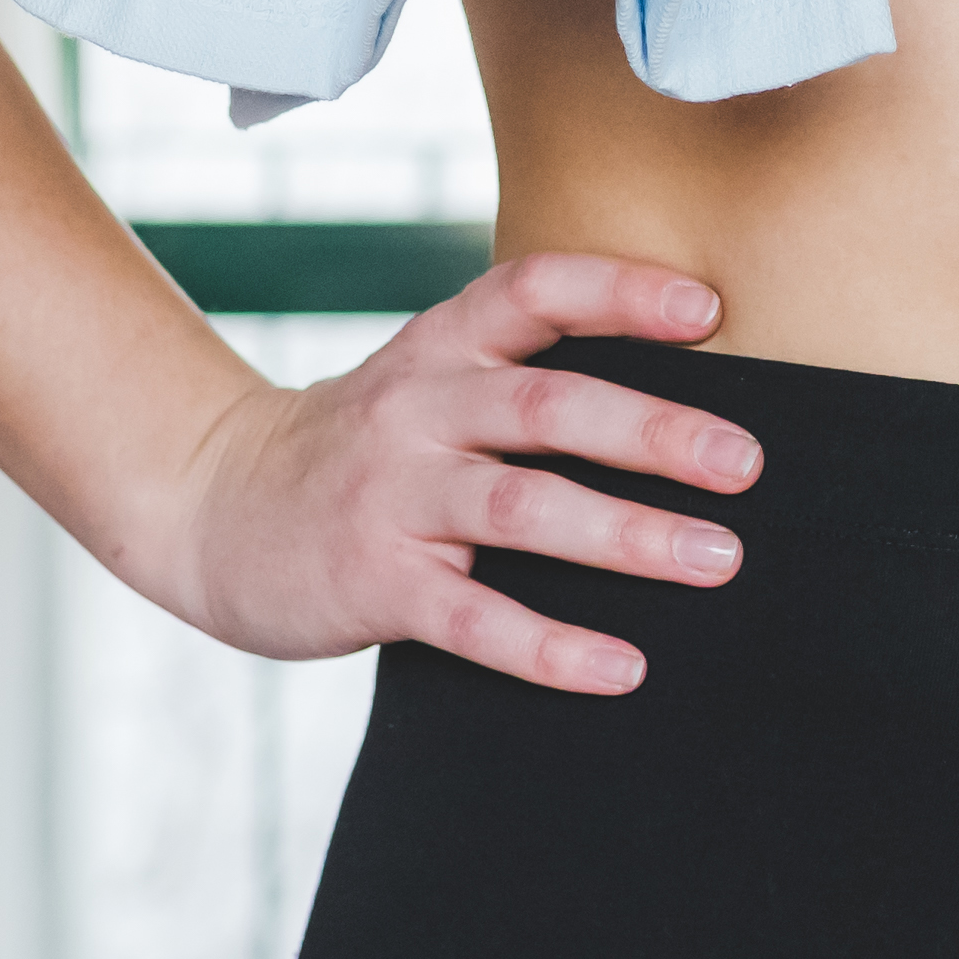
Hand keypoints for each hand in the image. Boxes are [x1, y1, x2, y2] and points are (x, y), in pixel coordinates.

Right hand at [146, 252, 760, 693]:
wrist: (212, 507)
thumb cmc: (361, 448)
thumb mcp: (425, 380)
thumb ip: (520, 375)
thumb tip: (682, 402)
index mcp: (440, 347)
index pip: (533, 291)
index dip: (619, 291)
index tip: (707, 311)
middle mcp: (417, 408)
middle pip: (545, 403)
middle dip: (654, 430)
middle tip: (746, 463)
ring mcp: (392, 495)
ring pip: (521, 506)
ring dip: (627, 534)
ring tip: (716, 558)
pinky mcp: (374, 581)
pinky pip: (473, 617)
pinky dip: (550, 645)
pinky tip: (621, 667)